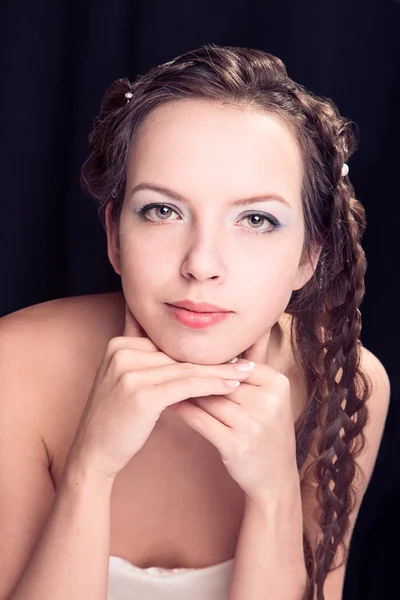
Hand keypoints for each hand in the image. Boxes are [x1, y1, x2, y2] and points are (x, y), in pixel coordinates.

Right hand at [67, 305, 254, 480]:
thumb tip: (182, 351)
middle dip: (213, 360)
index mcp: (119, 344)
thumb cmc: (116, 419)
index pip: (169, 343)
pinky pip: (186, 385)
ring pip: (187, 369)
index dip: (199, 350)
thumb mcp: (126, 381)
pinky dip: (212, 385)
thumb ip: (147, 361)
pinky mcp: (142, 393)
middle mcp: (122, 351)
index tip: (228, 350)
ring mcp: (130, 371)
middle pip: (179, 355)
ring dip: (220, 371)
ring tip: (245, 371)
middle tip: (244, 360)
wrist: (93, 452)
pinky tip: (231, 386)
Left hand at [169, 329, 298, 503]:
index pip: (235, 364)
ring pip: (208, 399)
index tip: (184, 353)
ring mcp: (253, 423)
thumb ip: (251, 369)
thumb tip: (224, 341)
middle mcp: (267, 401)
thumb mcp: (269, 398)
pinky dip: (183, 410)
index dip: (210, 362)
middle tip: (165, 363)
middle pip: (220, 381)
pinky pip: (201, 420)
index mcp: (277, 383)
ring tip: (163, 381)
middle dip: (195, 375)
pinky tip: (169, 403)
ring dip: (185, 391)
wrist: (275, 479)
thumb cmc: (267, 432)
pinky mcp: (236, 444)